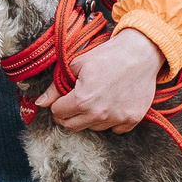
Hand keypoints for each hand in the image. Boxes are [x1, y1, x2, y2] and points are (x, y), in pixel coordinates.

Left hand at [47, 29, 161, 131]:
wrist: (141, 53)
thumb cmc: (108, 55)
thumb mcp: (77, 65)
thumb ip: (56, 87)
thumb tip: (40, 102)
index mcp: (82, 100)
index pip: (58, 113)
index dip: (57, 104)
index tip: (63, 98)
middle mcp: (99, 113)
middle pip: (72, 126)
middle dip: (68, 115)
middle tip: (73, 103)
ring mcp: (117, 118)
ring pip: (93, 128)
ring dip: (89, 118)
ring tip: (95, 100)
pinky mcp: (132, 119)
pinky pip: (115, 129)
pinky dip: (111, 121)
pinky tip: (111, 105)